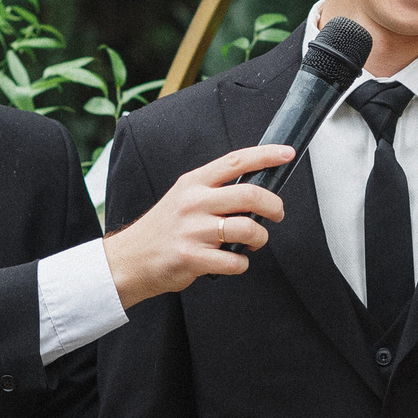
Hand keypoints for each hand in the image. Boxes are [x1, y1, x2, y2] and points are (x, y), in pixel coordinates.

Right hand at [102, 145, 295, 308]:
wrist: (130, 259)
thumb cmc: (163, 230)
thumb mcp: (183, 197)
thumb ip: (213, 191)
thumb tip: (253, 191)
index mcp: (193, 183)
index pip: (236, 161)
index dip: (265, 155)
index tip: (286, 154)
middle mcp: (194, 202)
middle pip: (250, 194)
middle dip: (274, 205)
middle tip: (277, 214)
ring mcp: (193, 231)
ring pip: (247, 229)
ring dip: (260, 238)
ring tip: (253, 242)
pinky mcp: (192, 258)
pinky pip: (234, 261)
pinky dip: (241, 264)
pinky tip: (233, 261)